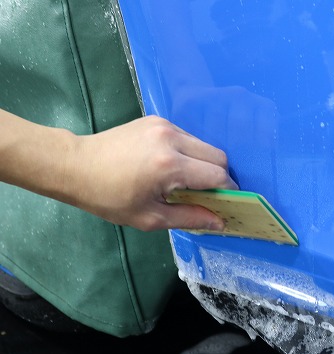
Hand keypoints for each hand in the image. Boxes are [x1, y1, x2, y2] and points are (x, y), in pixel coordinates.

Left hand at [70, 115, 237, 230]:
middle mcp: (172, 139)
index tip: (225, 203)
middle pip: (218, 156)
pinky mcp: (157, 120)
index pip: (217, 175)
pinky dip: (189, 153)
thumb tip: (219, 222)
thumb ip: (189, 217)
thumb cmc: (108, 197)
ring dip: (204, 164)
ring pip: (204, 145)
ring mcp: (164, 125)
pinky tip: (172, 166)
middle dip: (220, 176)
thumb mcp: (149, 217)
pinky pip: (187, 137)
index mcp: (169, 165)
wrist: (74, 165)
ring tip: (186, 181)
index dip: (227, 191)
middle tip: (207, 194)